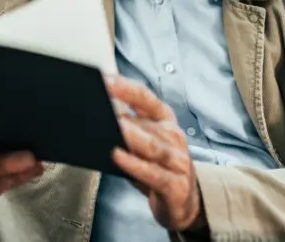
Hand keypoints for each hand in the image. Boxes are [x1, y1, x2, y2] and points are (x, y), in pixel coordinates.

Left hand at [106, 75, 206, 231]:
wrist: (185, 204)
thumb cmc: (159, 170)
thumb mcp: (144, 146)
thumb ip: (128, 128)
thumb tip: (100, 113)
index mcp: (166, 122)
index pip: (146, 99)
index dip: (125, 88)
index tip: (105, 80)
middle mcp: (174, 137)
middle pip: (146, 123)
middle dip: (122, 115)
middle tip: (99, 105)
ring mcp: (177, 162)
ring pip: (152, 145)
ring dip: (132, 135)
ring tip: (113, 125)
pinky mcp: (175, 185)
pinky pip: (152, 173)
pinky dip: (134, 164)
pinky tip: (117, 156)